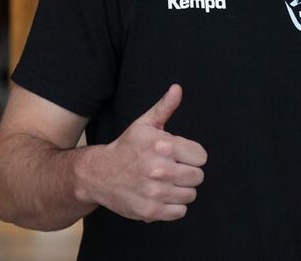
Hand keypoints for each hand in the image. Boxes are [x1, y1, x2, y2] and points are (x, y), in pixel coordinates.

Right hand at [75, 84, 206, 221]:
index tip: (181, 156)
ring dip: (181, 190)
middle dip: (188, 172)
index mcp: (163, 145)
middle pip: (198, 176)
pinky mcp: (149, 211)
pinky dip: (173, 207)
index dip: (192, 156)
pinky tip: (161, 196)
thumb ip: (165, 107)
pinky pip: (179, 212)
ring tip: (166, 183)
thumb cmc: (126, 148)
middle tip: (173, 170)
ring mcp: (154, 192)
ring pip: (190, 195)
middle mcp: (160, 169)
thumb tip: (177, 89)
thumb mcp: (144, 124)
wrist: (98, 174)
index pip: (202, 156)